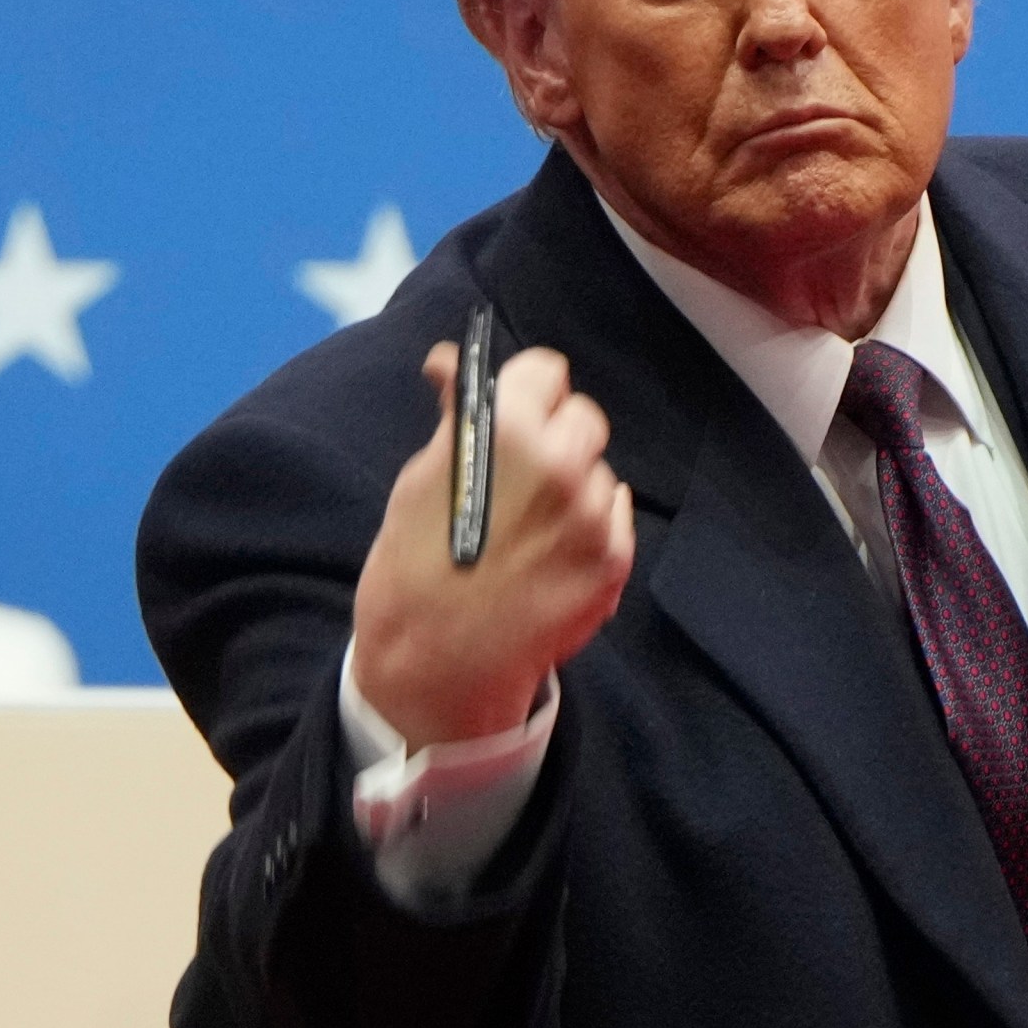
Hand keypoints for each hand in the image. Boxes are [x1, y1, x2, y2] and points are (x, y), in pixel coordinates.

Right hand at [351, 342, 635, 746]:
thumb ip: (457, 416)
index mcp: (507, 431)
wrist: (436, 665)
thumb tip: (452, 362)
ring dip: (573, 484)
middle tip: (522, 471)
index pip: (546, 371)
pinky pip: (614, 514)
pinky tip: (550, 552)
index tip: (516, 408)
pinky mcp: (614, 558)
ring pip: (597, 469)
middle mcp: (562, 464)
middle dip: (555, 434)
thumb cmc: (413, 568)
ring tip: (528, 525)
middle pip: (582, 416)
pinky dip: (591, 524)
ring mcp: (594, 515)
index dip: (527, 389)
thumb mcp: (422, 480)